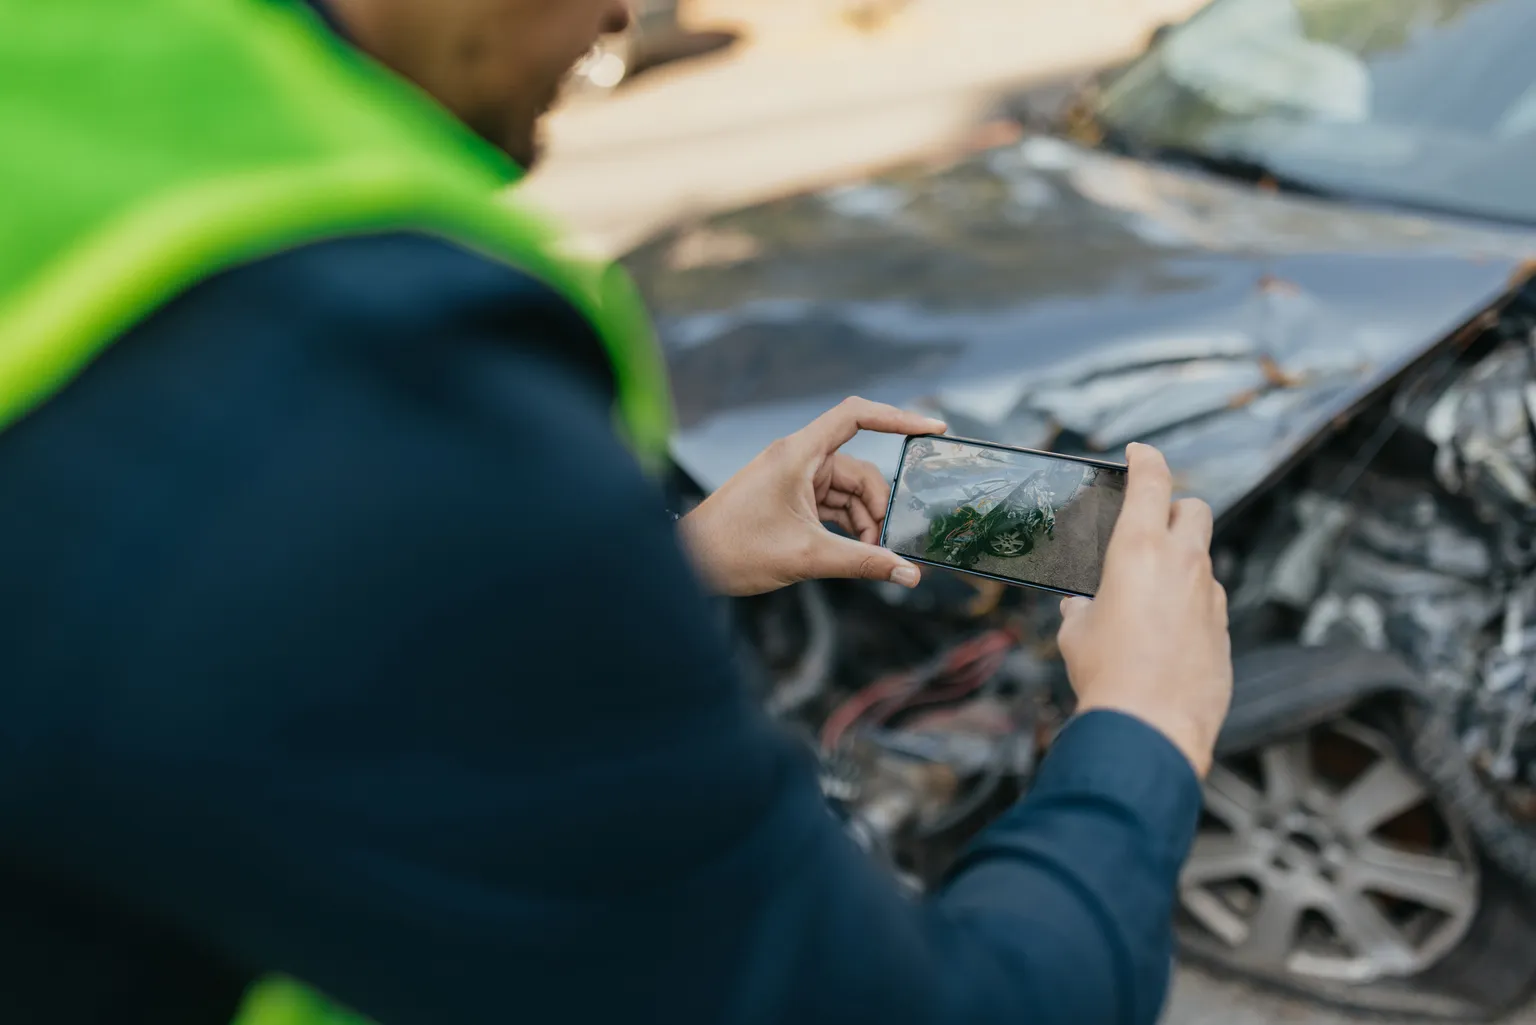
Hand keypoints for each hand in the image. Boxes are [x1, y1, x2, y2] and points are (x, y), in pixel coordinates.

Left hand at [679, 397, 947, 596]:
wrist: (687, 563)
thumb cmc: (735, 549)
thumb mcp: (807, 556)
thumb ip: (863, 562)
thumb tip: (908, 574)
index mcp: (798, 453)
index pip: (856, 416)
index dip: (898, 418)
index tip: (932, 430)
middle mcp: (797, 458)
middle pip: (859, 469)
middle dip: (878, 506)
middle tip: (886, 545)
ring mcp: (792, 478)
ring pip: (847, 491)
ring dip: (863, 522)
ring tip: (870, 556)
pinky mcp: (788, 498)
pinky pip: (830, 503)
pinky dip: (846, 525)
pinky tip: (857, 552)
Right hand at [1056, 443, 1232, 777]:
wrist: (1151, 726)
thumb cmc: (1107, 675)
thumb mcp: (1076, 634)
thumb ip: (1081, 609)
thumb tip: (1081, 608)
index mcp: (1139, 550)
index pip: (1152, 481)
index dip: (1147, 458)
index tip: (1140, 452)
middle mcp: (1182, 564)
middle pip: (1194, 509)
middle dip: (1176, 507)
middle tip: (1153, 522)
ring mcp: (1209, 597)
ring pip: (1203, 560)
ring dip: (1181, 564)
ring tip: (1148, 594)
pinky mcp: (1223, 630)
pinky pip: (1207, 602)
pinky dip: (1189, 605)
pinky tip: (1165, 634)